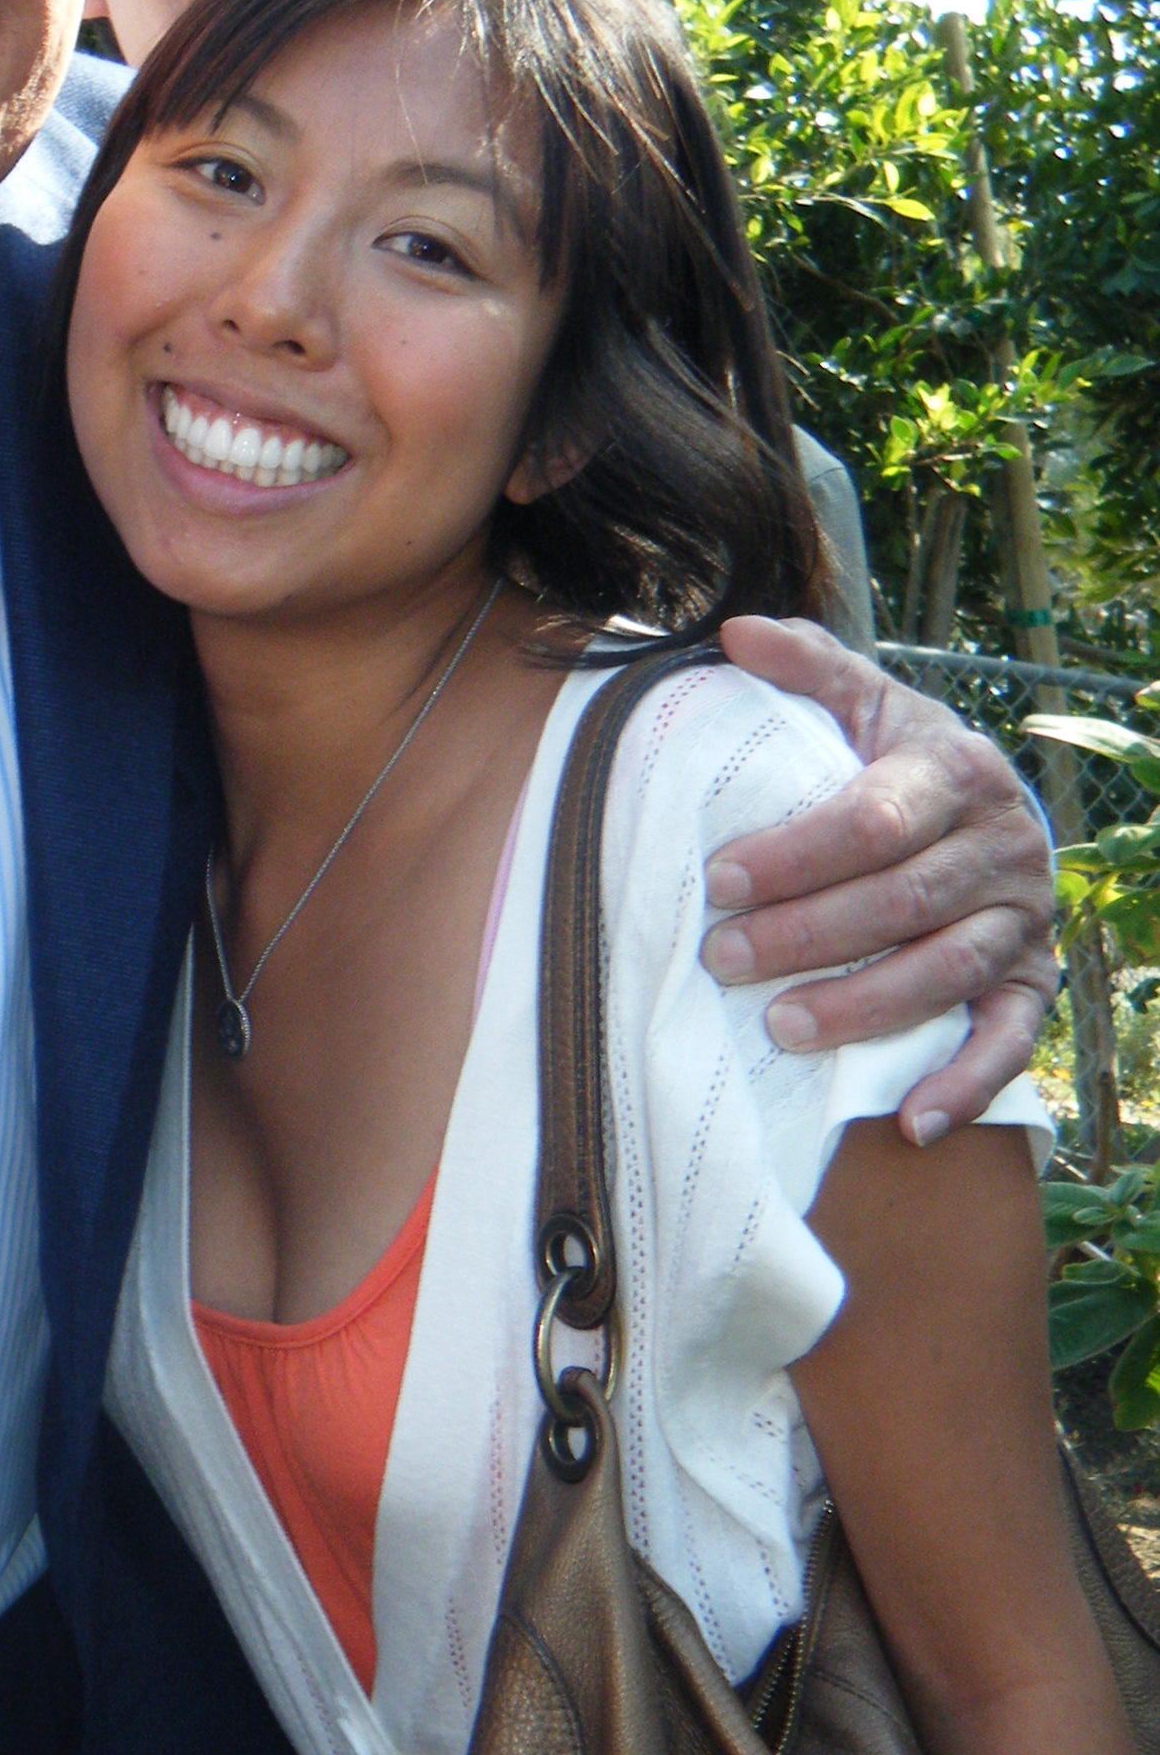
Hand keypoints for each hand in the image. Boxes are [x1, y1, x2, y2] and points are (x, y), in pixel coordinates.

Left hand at [707, 619, 1059, 1142]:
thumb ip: (804, 668)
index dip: (798, 852)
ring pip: (948, 971)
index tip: (720, 877)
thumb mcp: (858, 705)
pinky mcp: (1034, 984)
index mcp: (954, 771)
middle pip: (904, 900)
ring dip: (866, 1007)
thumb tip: (733, 631)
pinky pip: (1009, 1042)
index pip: (876, 818)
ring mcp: (1023, 920)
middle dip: (809, 933)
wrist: (979, 812)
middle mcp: (1003, 845)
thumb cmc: (891, 763)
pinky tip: (910, 1122)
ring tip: (781, 1026)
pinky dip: (964, 1085)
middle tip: (722, 957)